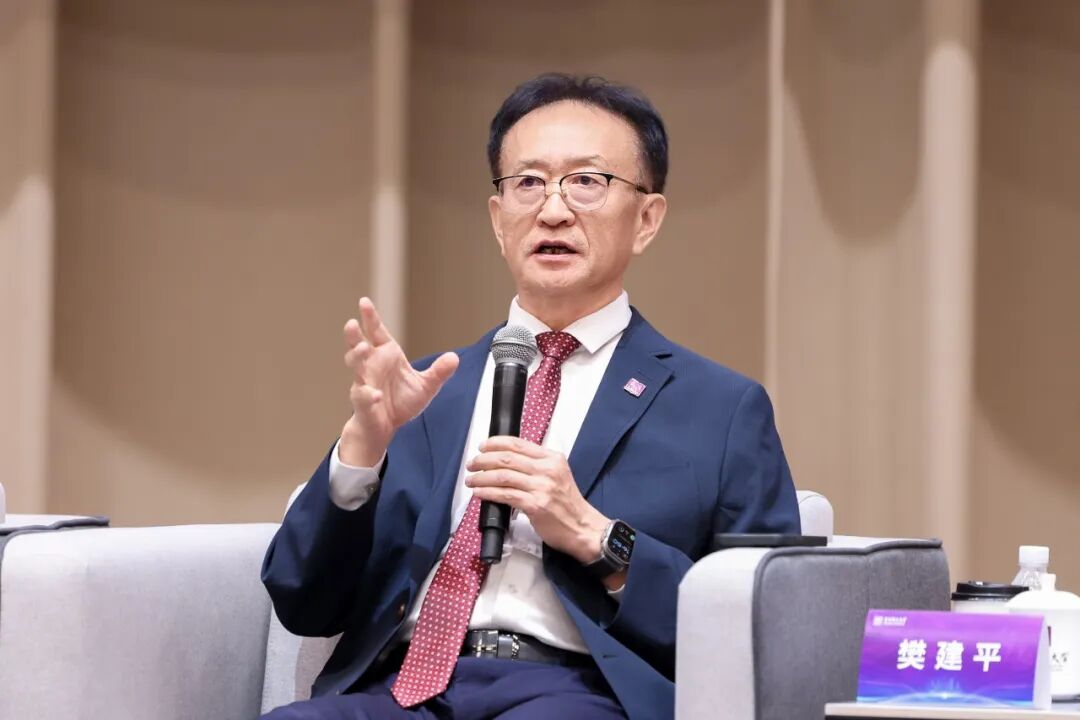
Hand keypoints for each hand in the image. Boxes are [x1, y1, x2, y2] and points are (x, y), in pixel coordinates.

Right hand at [339, 298, 458, 465]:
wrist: (386, 427)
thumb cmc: (400, 402)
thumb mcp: (425, 386)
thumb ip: (438, 372)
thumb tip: (454, 358)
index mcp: (386, 355)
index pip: (376, 332)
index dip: (370, 318)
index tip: (364, 302)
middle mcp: (371, 366)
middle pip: (358, 345)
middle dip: (354, 335)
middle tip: (352, 323)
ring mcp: (364, 383)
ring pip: (356, 367)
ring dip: (356, 357)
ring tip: (362, 348)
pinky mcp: (363, 402)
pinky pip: (363, 396)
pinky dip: (368, 395)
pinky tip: (375, 395)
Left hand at [465, 436, 608, 565]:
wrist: (583, 528)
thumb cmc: (567, 504)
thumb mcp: (557, 475)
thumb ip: (536, 466)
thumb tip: (506, 463)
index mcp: (552, 458)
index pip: (518, 444)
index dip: (496, 443)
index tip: (482, 447)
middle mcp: (547, 470)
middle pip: (507, 458)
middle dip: (484, 459)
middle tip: (472, 464)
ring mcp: (542, 487)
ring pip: (503, 476)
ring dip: (482, 476)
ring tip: (471, 479)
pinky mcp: (535, 505)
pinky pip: (505, 495)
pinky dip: (488, 492)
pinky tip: (479, 492)